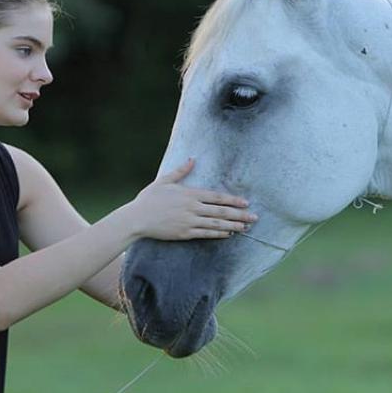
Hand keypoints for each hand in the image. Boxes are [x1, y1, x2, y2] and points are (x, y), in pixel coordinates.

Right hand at [124, 159, 257, 240]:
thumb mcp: (164, 181)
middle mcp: (192, 208)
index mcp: (189, 194)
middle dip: (239, 214)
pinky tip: (229, 233)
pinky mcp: (184, 233)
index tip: (245, 202)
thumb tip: (192, 159)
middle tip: (254, 217)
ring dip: (233, 225)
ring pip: (216, 224)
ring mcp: (189, 222)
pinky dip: (219, 234)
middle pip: (220, 211)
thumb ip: (180, 171)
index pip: (216, 197)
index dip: (232, 200)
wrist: (136, 219)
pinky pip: (206, 234)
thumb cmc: (148, 199)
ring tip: (246, 227)